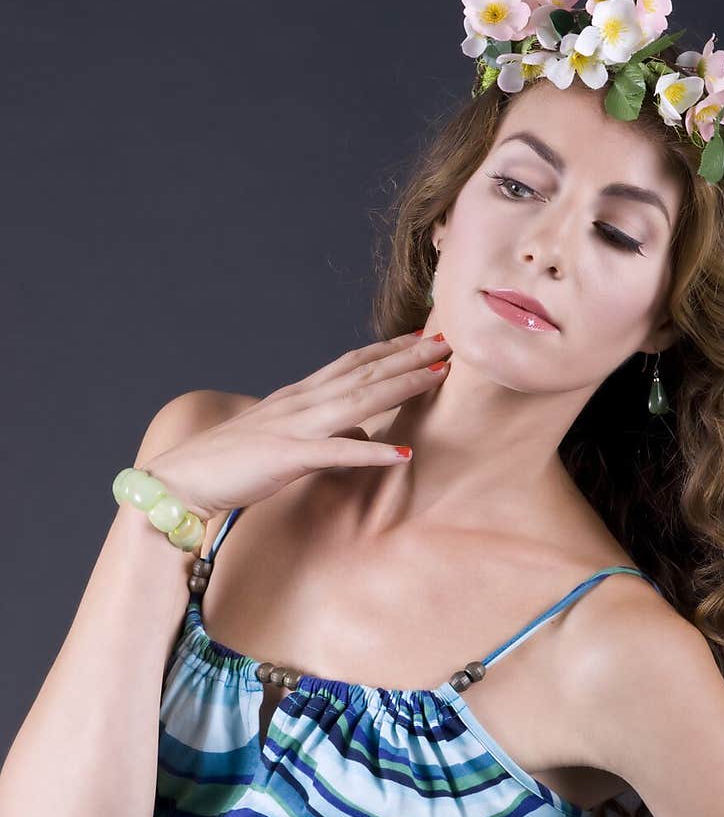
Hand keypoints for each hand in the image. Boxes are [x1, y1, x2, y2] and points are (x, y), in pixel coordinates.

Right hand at [141, 330, 451, 522]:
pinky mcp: (288, 457)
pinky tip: (401, 453)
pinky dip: (370, 452)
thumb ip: (324, 430)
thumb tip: (361, 429)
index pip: (353, 363)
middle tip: (448, 342)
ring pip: (358, 400)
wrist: (182, 480)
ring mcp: (295, 426)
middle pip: (364, 373)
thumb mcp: (287, 439)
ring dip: (401, 386)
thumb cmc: (232, 463)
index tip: (425, 337)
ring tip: (437, 376)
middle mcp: (301, 402)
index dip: (391, 349)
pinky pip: (336, 452)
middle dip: (409, 358)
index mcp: (300, 396)